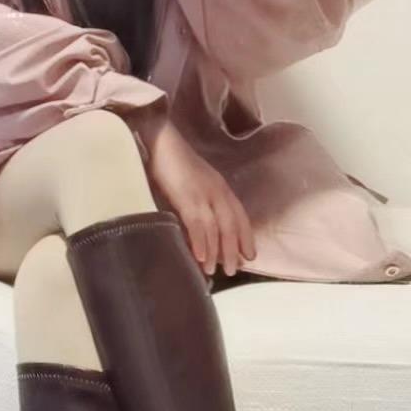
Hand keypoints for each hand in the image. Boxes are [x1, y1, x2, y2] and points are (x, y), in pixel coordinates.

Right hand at [146, 118, 256, 278]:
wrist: (161, 140)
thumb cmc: (172, 161)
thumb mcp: (194, 182)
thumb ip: (199, 200)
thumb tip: (198, 225)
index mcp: (220, 187)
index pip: (239, 215)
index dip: (246, 236)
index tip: (250, 255)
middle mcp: (217, 191)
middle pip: (231, 225)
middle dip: (233, 249)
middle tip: (233, 270)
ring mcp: (203, 194)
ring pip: (216, 228)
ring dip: (216, 251)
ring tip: (213, 270)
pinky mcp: (187, 196)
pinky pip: (197, 223)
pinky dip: (200, 242)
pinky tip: (199, 257)